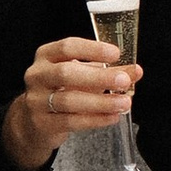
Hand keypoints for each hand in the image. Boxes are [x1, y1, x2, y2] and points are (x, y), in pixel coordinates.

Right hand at [3, 34, 136, 170]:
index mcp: (46, 56)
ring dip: (101, 102)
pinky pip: (70, 122)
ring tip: (123, 102)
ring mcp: (36, 100)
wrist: (35, 120)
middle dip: (98, 77)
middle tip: (124, 80)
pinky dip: (95, 120)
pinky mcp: (42, 123)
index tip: (116, 54)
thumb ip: (109, 71)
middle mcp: (37, 75)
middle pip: (66, 74)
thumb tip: (136, 71)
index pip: (67, 47)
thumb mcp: (83, 74)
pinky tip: (112, 116)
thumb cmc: (62, 90)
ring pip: (69, 101)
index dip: (92, 49)